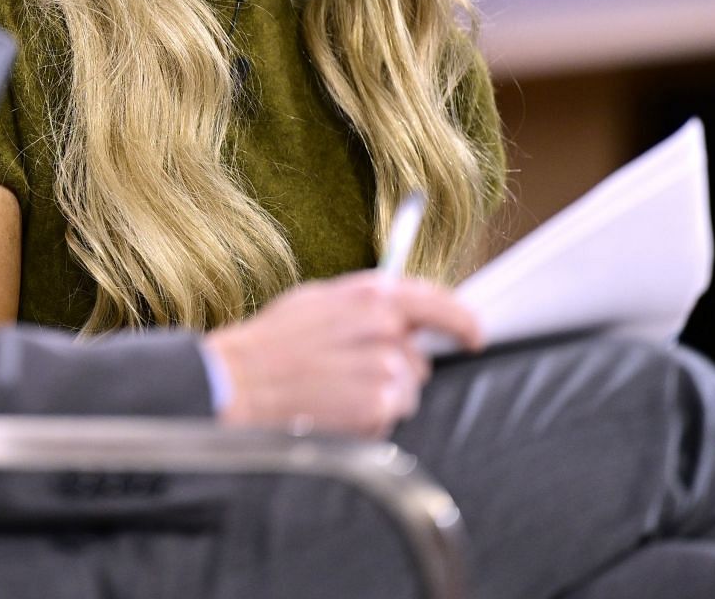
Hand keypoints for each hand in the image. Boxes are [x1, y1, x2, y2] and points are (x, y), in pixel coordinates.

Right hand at [202, 272, 482, 435]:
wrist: (240, 381)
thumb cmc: (273, 341)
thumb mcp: (318, 299)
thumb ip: (365, 301)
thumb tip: (401, 310)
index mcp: (371, 295)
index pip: (438, 303)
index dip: (462, 322)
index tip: (473, 336)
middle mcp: (385, 328)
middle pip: (418, 358)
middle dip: (395, 368)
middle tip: (351, 371)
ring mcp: (384, 369)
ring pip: (408, 391)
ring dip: (382, 395)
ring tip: (337, 390)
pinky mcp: (378, 406)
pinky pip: (391, 417)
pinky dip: (369, 419)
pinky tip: (335, 408)